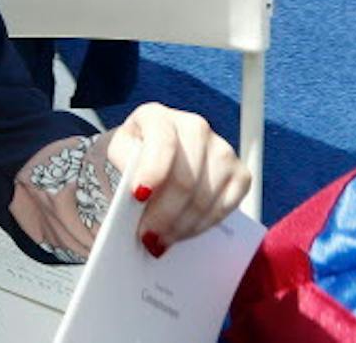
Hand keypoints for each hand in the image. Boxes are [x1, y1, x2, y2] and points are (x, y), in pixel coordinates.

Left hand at [104, 103, 250, 252]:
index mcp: (156, 116)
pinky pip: (226, 207)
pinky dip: (202, 225)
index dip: (152, 172)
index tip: (138, 197)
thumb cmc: (130, 157)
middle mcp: (194, 127)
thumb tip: (137, 197)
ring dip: (182, 225)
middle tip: (147, 237)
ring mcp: (221, 149)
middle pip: (185, 178)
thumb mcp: (115, 156)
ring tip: (162, 240)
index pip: (161, 143)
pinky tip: (183, 233)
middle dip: (165, 213)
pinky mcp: (240, 173)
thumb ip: (123, 170)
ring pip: (206, 196)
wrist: (151, 157)